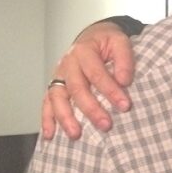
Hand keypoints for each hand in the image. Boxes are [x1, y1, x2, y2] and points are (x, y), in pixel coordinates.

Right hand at [42, 21, 134, 139]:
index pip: (97, 73)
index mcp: (84, 51)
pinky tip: (50, 135)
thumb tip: (124, 80)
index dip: (110, 90)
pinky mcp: (54, 86)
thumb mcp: (119, 41)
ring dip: (65, 117)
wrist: (93, 37)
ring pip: (57, 97)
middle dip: (91, 109)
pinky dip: (47, 119)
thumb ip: (124, 59)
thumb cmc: (107, 42)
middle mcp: (68, 63)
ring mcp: (58, 76)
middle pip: (76, 88)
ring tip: (76, 134)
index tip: (125, 105)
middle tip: (105, 125)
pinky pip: (46, 103)